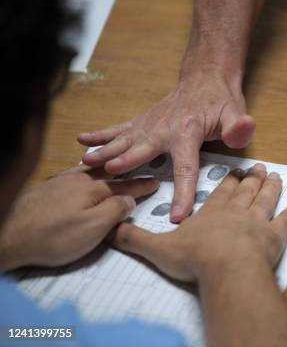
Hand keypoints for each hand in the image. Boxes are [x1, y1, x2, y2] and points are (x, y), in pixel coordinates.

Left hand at [0, 167, 158, 271]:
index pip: (126, 185)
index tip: (155, 182)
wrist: (8, 234)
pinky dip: (86, 170)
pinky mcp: (47, 188)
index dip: (142, 185)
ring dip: (107, 168)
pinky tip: (83, 172)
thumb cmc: (52, 236)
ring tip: (116, 164)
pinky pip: (74, 173)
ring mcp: (61, 182)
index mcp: (94, 189)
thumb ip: (116, 211)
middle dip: (127, 171)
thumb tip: (130, 200)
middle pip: (109, 173)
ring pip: (90, 170)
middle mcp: (79, 180)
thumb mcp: (93, 228)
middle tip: (141, 166)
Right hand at [78, 75, 255, 222]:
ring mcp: (149, 124)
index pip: (185, 167)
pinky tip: (81, 141)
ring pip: (124, 140)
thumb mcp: (236, 112)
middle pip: (143, 150)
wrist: (206, 77)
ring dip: (105, 151)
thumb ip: (238, 126)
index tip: (177, 215)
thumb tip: (243, 130)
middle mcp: (163, 128)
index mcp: (188, 132)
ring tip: (86, 163)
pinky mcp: (142, 122)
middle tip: (109, 174)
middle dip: (126, 162)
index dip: (182, 192)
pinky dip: (100, 134)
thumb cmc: (221, 100)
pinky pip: (119, 129)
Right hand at [111, 163, 286, 282]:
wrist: (226, 267)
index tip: (233, 172)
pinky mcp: (276, 235)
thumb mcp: (158, 250)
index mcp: (212, 210)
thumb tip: (111, 230)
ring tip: (275, 176)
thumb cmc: (195, 258)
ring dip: (271, 186)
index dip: (226, 181)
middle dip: (250, 179)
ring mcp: (258, 220)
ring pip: (266, 198)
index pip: (218, 191)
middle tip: (258, 167)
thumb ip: (135, 239)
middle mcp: (236, 210)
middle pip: (244, 190)